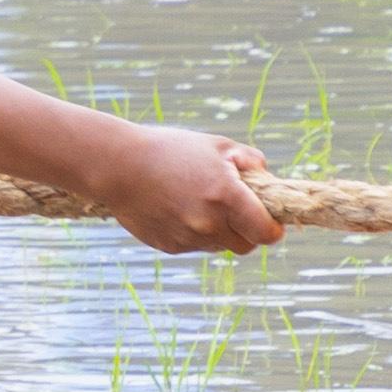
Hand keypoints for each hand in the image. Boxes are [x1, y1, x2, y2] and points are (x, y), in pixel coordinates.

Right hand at [92, 126, 286, 257]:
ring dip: (217, 231)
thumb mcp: (215, 144)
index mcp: (226, 197)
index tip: (271, 223)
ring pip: (218, 246)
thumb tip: (265, 175)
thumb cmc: (169, 149)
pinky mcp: (169, 246)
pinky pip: (193, 245)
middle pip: (245, 245)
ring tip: (197, 202)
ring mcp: (188, 238)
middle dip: (247, 232)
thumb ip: (248, 159)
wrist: (119, 166)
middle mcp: (209, 224)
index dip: (273, 230)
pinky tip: (176, 209)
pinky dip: (192, 233)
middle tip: (236, 212)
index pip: (266, 233)